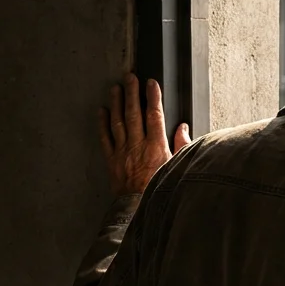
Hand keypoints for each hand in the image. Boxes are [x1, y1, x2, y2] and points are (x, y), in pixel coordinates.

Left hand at [100, 73, 191, 195]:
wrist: (140, 208)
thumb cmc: (162, 188)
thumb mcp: (178, 167)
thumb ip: (181, 145)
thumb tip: (182, 127)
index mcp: (156, 146)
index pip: (154, 115)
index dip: (152, 97)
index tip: (151, 83)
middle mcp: (137, 146)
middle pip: (134, 114)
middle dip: (132, 93)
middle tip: (130, 77)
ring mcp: (122, 152)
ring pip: (118, 122)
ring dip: (116, 103)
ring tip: (115, 88)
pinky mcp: (112, 160)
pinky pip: (105, 138)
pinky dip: (102, 124)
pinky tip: (102, 111)